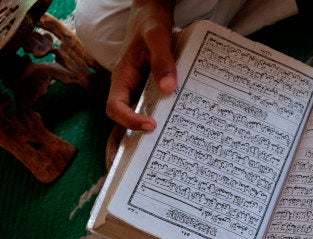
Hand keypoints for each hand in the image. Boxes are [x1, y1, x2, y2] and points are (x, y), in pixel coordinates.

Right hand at [106, 0, 176, 129]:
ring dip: (154, 120)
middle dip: (141, 127)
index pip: (115, 107)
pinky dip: (163, 108)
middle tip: (165, 134)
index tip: (151, 125)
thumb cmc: (151, 21)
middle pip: (126, 113)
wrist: (152, 11)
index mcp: (122, 74)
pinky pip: (154, 100)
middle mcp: (127, 83)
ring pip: (140, 109)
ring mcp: (138, 84)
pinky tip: (179, 112)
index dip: (129, 120)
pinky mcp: (149, 83)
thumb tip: (168, 88)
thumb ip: (162, 61)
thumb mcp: (158, 37)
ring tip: (174, 128)